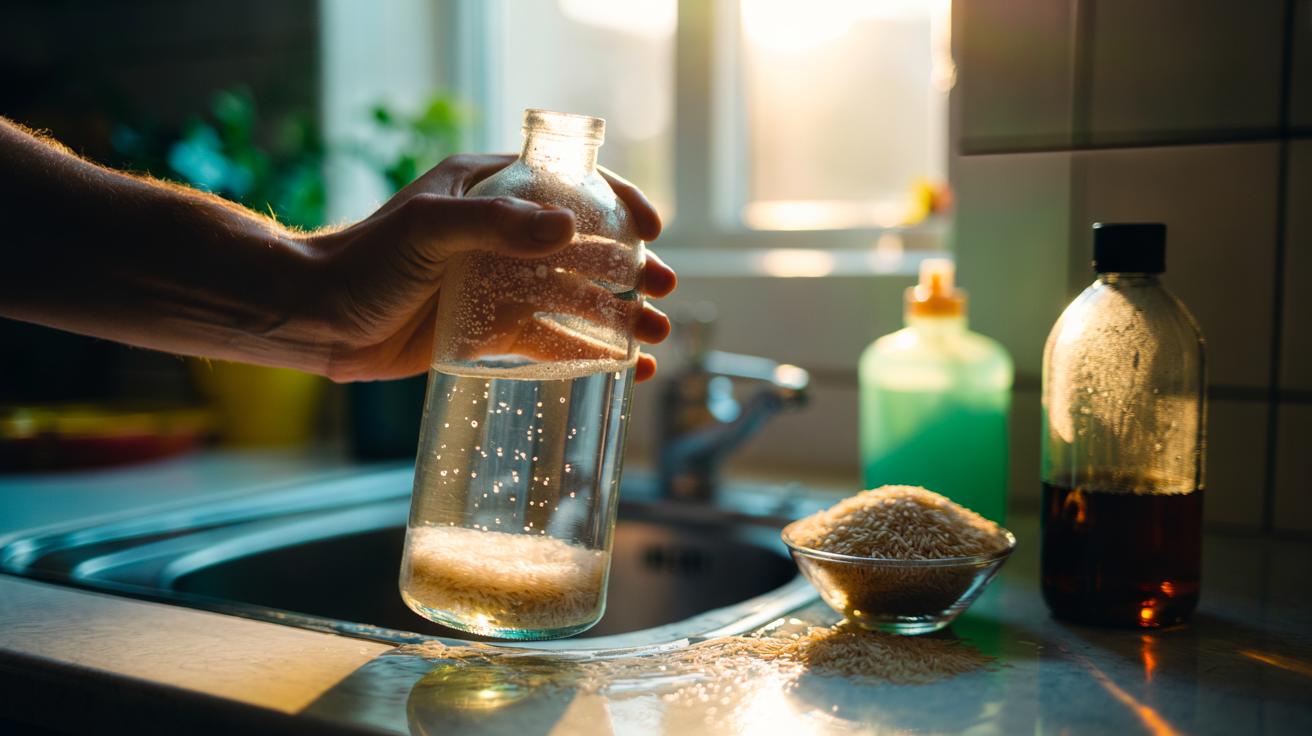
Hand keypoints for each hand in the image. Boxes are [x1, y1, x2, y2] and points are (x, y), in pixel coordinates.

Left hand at [308, 154, 674, 382]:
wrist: (317, 319)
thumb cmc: (365, 260)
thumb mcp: (429, 229)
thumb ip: (496, 226)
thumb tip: (569, 230)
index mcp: (490, 190)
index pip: (568, 185)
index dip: (616, 204)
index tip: (651, 229)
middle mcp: (501, 236)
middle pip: (583, 248)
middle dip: (630, 269)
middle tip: (665, 289)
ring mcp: (497, 285)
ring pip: (574, 298)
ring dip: (618, 316)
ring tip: (656, 337)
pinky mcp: (488, 331)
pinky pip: (549, 340)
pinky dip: (586, 353)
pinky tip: (621, 369)